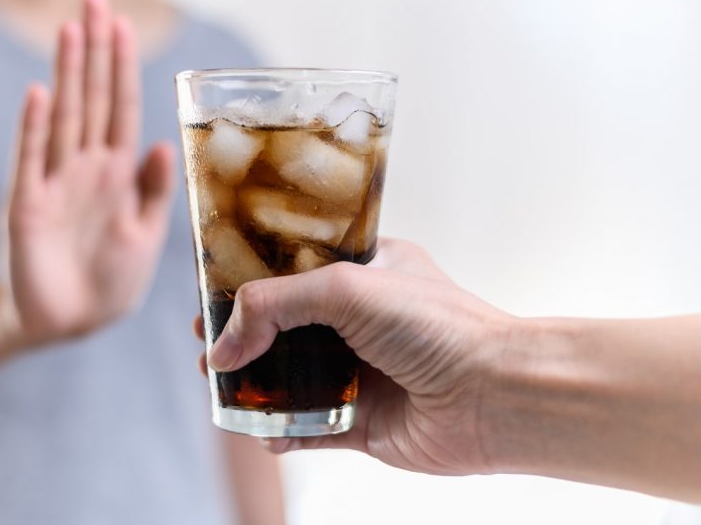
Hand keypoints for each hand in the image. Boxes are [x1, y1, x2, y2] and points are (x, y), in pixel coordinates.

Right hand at [2, 0, 174, 344]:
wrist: (68, 325)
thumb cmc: (110, 281)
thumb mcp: (145, 236)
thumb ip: (154, 192)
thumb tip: (164, 145)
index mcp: (117, 172)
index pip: (122, 107)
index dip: (123, 67)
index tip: (124, 23)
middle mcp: (85, 167)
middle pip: (92, 98)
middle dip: (95, 51)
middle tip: (95, 0)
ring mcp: (54, 182)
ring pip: (64, 117)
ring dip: (68, 73)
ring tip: (71, 29)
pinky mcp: (26, 206)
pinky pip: (31, 160)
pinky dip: (35, 128)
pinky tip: (40, 93)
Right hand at [204, 238, 514, 474]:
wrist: (492, 395)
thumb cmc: (436, 326)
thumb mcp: (345, 287)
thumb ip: (274, 304)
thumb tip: (225, 345)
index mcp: (365, 271)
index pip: (294, 269)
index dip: (250, 282)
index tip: (211, 295)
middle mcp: (361, 320)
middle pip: (284, 327)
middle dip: (242, 337)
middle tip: (208, 346)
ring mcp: (361, 371)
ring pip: (291, 378)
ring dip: (254, 385)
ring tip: (221, 388)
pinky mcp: (363, 421)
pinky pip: (309, 427)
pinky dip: (280, 430)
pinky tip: (261, 431)